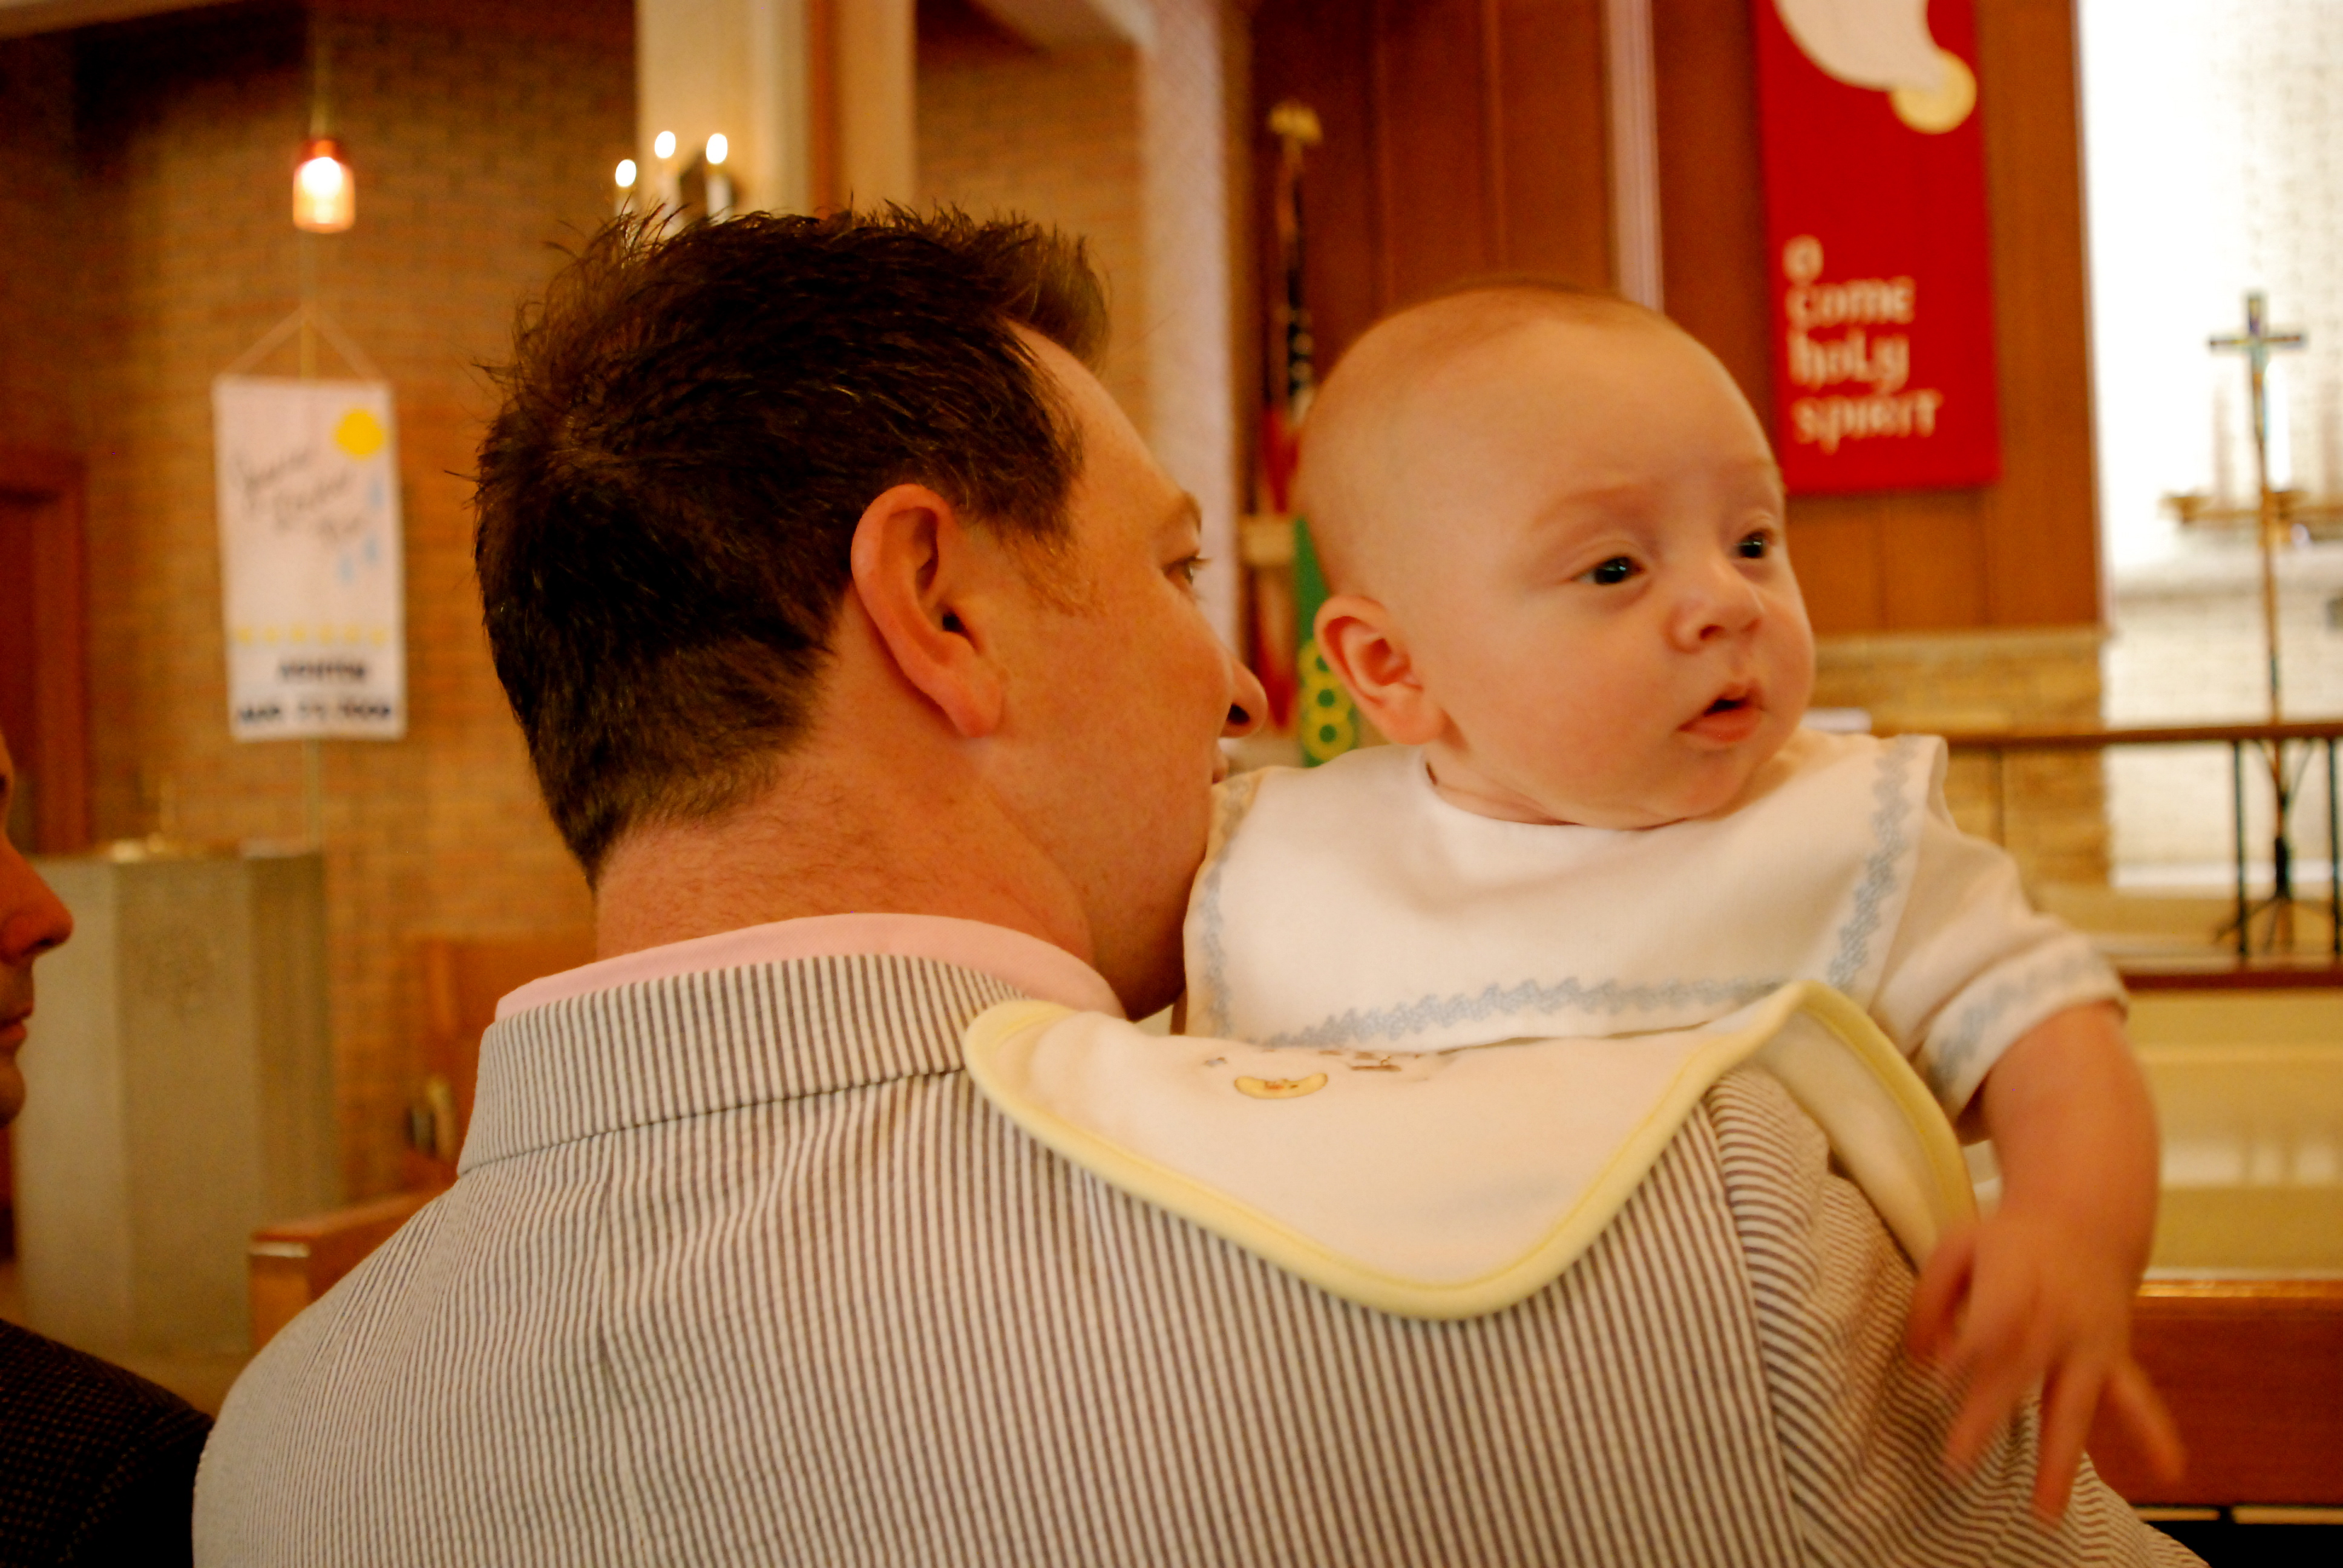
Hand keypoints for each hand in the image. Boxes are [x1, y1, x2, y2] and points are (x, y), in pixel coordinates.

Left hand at [1907, 1207, 2184, 1520]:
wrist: (2084, 1220)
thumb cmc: (2006, 1241)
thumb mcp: (1957, 1247)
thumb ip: (1931, 1301)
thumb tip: (1926, 1361)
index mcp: (2011, 1284)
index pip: (1988, 1325)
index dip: (1966, 1352)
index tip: (1939, 1382)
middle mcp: (2052, 1319)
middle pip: (2019, 1374)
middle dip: (1989, 1417)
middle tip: (1958, 1464)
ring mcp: (2087, 1343)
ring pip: (2073, 1405)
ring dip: (2059, 1459)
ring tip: (2046, 1511)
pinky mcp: (2110, 1357)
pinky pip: (2134, 1398)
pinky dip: (2153, 1433)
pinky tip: (2169, 1471)